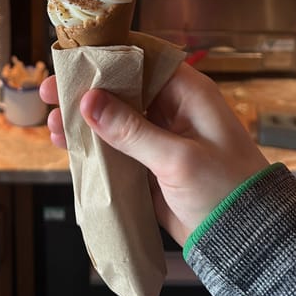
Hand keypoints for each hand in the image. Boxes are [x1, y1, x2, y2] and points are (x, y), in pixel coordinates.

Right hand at [39, 63, 267, 245]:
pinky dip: (91, 144)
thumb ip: (131, 130)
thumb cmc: (226, 191)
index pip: (142, 57)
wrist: (246, 241)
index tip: (72, 56)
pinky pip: (114, 145)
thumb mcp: (178, 159)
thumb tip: (88, 101)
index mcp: (186, 92)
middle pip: (119, 86)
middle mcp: (170, 107)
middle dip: (84, 89)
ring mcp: (157, 135)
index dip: (107, 53)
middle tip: (49, 91)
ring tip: (51, 125)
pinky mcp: (148, 161)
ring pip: (112, 116)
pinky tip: (66, 145)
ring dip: (82, 119)